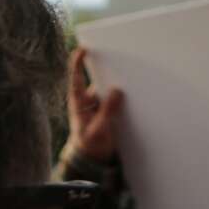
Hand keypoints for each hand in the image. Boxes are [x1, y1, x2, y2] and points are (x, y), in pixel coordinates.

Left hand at [61, 47, 123, 165]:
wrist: (93, 159)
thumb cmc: (91, 145)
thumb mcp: (99, 129)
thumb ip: (107, 111)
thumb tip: (117, 91)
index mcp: (79, 103)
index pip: (76, 79)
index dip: (78, 63)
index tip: (83, 49)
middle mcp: (87, 100)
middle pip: (96, 80)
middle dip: (106, 70)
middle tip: (117, 57)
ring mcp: (98, 105)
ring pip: (108, 90)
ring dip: (117, 84)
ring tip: (130, 76)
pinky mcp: (107, 111)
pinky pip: (115, 100)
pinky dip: (122, 96)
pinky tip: (132, 93)